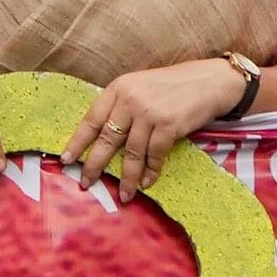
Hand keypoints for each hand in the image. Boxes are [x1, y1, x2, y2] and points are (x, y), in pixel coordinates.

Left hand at [65, 59, 238, 194]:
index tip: (66, 159)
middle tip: (86, 183)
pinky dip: (150, 171)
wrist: (210, 81)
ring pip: (131, 152)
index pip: (92, 118)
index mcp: (119, 88)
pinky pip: (154, 155)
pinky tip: (147, 182)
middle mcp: (131, 99)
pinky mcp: (169, 125)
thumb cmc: (174, 86)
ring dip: (127, 178)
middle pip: (107, 139)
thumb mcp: (141, 87)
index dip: (78, 141)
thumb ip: (122, 106)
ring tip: (124, 195)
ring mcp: (149, 112)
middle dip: (95, 165)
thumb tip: (104, 138)